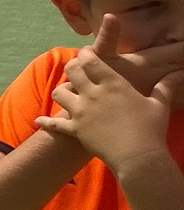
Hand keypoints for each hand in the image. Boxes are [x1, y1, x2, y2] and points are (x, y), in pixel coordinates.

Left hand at [48, 16, 179, 172]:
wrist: (137, 156)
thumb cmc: (150, 129)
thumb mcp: (159, 104)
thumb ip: (166, 86)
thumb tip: (181, 73)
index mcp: (113, 84)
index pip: (91, 60)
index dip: (86, 53)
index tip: (87, 52)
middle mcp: (93, 94)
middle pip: (72, 71)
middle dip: (72, 66)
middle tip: (75, 67)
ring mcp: (81, 112)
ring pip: (59, 93)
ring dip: (62, 90)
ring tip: (67, 91)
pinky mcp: (74, 130)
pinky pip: (54, 124)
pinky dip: (45, 122)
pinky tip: (39, 121)